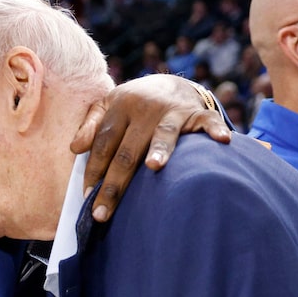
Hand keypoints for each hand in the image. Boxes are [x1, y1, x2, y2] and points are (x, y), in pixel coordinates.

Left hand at [73, 74, 230, 222]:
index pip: (104, 144)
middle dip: (115, 183)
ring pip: (164, 133)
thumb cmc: (134, 105)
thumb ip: (91, 126)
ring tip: (154, 167)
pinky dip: (215, 130)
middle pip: (128, 150)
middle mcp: (145, 108)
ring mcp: (173, 110)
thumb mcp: (108, 107)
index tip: (87, 197)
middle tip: (102, 212)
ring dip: (160, 149)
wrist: (171, 83)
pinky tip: (222, 141)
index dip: (94, 170)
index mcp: (120, 106)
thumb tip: (75, 148)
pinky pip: (208, 121)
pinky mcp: (198, 113)